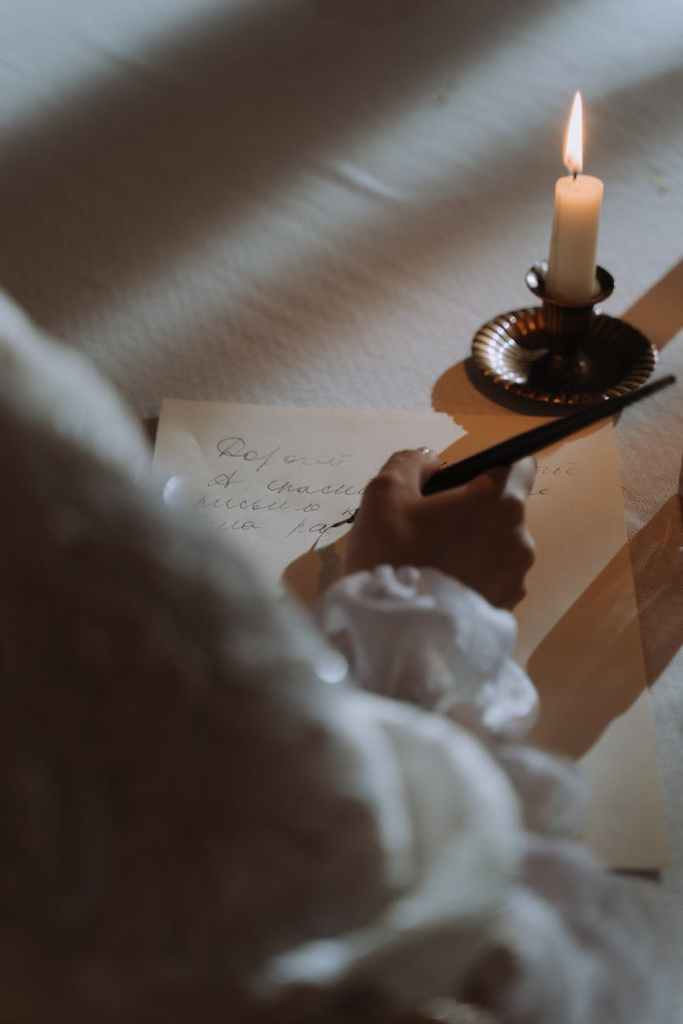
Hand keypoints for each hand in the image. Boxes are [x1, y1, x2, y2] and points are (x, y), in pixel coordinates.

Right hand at [343, 448, 536, 608]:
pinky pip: (491, 580)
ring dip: (472, 548)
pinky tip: (438, 588)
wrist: (395, 634)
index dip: (490, 468)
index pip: (520, 467)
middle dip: (472, 513)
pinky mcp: (505, 610)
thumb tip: (433, 465)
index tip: (458, 485)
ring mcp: (516, 579)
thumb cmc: (392, 554)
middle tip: (427, 529)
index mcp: (500, 504)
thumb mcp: (384, 492)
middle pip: (503, 511)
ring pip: (497, 548)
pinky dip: (472, 578)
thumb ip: (412, 463)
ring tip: (431, 564)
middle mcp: (520, 540)